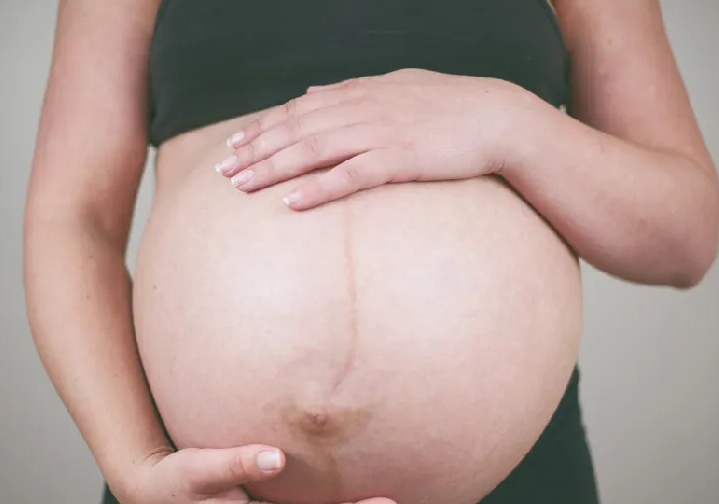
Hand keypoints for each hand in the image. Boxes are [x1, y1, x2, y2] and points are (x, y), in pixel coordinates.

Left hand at [215, 68, 528, 209]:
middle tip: (221, 171)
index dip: (261, 127)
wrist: (497, 118)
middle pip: (294, 130)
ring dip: (272, 168)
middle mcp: (362, 109)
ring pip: (312, 150)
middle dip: (253, 150)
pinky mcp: (398, 160)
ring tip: (241, 186)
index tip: (233, 143)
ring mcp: (379, 133)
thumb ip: (351, 89)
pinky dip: (318, 189)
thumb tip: (313, 92)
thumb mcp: (396, 85)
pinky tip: (292, 203)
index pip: (297, 110)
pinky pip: (350, 176)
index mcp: (359, 93)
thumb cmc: (449, 106)